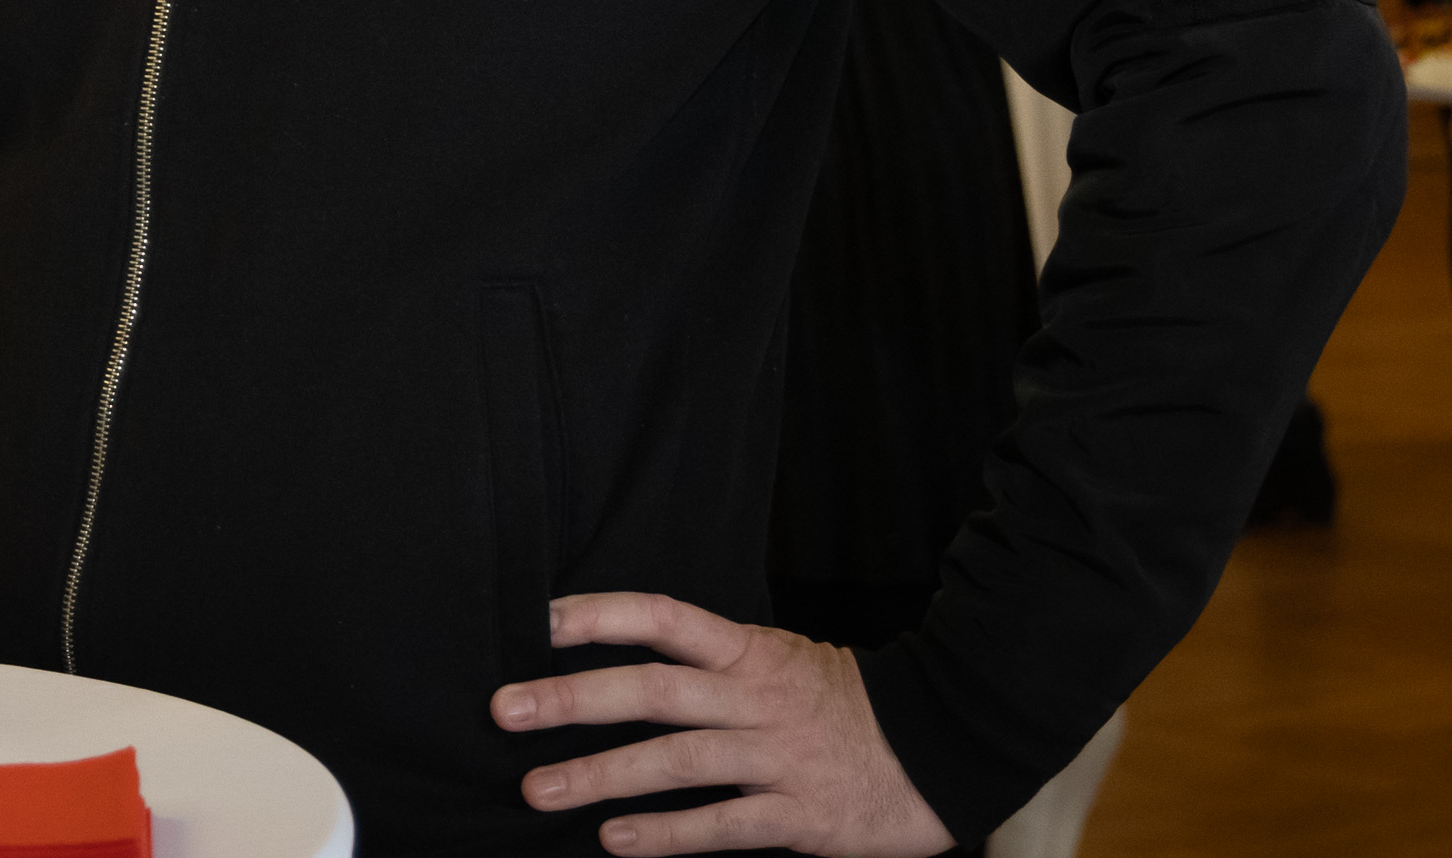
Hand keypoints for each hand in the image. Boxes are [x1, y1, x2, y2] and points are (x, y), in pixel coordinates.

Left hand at [491, 592, 949, 855]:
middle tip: (507, 711)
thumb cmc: (845, 705)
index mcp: (750, 652)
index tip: (538, 621)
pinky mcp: (800, 815)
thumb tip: (623, 671)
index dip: (600, 615)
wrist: (944, 748)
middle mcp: (756, 698)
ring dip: (602, 774)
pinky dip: (667, 834)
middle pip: (653, 690)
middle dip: (574, 699)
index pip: (663, 618)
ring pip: (677, 760)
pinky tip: (616, 840)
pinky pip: (723, 825)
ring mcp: (777, 757)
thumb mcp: (781, 661)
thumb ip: (712, 667)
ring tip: (541, 788)